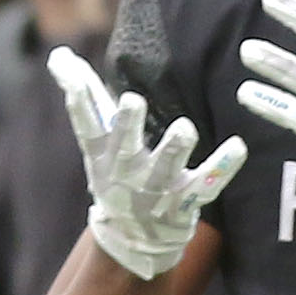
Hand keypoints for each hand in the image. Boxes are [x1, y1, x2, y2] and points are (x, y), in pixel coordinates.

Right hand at [49, 48, 244, 280]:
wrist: (134, 239)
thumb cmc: (116, 174)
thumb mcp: (97, 143)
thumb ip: (84, 98)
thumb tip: (58, 55)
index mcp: (103, 155)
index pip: (87, 126)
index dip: (80, 103)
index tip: (74, 78)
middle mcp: (126, 172)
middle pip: (125, 146)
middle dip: (128, 125)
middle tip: (132, 100)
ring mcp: (156, 189)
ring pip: (167, 165)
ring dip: (174, 148)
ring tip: (183, 128)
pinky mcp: (186, 200)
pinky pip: (207, 182)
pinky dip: (223, 165)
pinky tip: (237, 145)